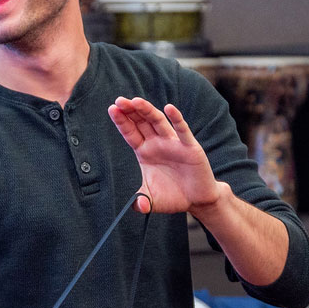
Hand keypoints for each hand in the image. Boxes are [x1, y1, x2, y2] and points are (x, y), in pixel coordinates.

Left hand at [107, 96, 223, 214]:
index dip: (121, 121)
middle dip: (130, 111)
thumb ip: (141, 202)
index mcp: (145, 152)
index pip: (130, 133)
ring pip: (158, 122)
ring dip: (147, 111)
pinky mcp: (190, 147)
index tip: (112, 108)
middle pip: (141, 122)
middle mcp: (157, 143)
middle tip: (119, 100)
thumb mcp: (152, 200)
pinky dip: (176, 119)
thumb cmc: (173, 196)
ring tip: (135, 101)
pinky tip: (169, 108)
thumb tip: (138, 207)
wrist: (197, 200)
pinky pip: (182, 131)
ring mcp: (173, 143)